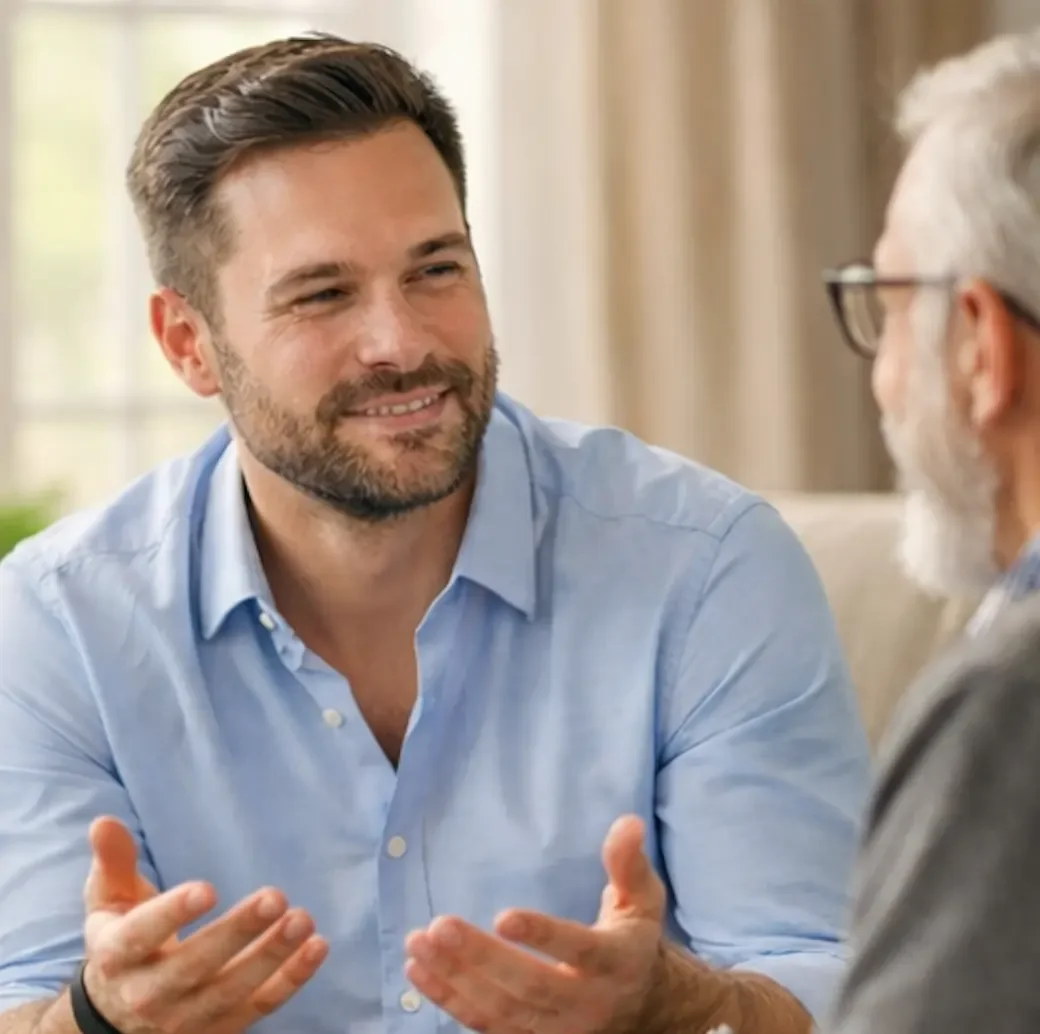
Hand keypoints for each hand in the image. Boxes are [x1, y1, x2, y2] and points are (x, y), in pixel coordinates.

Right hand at [81, 816, 328, 1033]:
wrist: (116, 1017)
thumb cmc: (121, 940)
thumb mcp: (108, 902)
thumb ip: (113, 862)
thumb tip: (104, 822)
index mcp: (117, 955)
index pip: (142, 936)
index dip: (173, 914)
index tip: (208, 889)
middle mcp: (148, 994)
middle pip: (195, 965)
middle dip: (237, 932)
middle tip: (275, 896)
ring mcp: (185, 1019)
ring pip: (232, 990)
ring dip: (272, 955)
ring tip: (303, 919)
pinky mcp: (220, 1029)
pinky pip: (260, 1007)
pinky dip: (292, 979)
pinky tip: (317, 947)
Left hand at [404, 815, 665, 1033]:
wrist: (644, 1009)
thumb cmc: (633, 940)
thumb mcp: (642, 899)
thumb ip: (629, 863)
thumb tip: (628, 821)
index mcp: (615, 962)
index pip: (579, 950)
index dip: (542, 936)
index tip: (502, 916)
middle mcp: (586, 1004)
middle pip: (529, 986)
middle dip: (481, 958)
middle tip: (440, 925)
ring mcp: (558, 1030)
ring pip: (501, 1010)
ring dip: (455, 978)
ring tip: (418, 942)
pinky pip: (485, 1026)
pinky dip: (449, 999)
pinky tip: (418, 971)